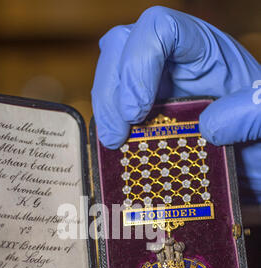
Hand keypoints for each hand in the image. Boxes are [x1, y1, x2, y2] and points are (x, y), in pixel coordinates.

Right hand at [91, 6, 260, 202]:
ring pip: (113, 75)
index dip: (137, 62)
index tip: (136, 111)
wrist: (254, 155)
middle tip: (117, 135)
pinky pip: (116, 107)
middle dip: (112, 89)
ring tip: (114, 142)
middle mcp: (176, 63)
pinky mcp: (148, 111)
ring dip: (106, 108)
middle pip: (123, 47)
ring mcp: (158, 86)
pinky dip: (110, 124)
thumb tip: (207, 125)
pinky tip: (117, 146)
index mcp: (208, 52)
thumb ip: (250, 114)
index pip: (160, 28)